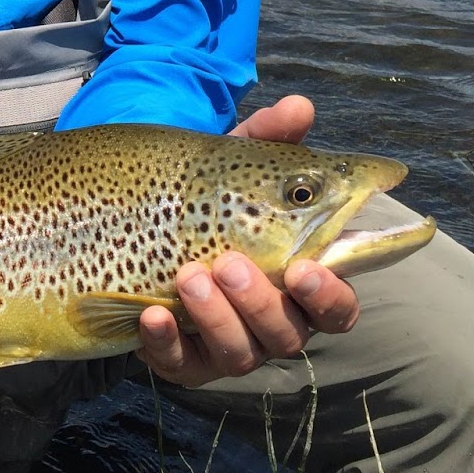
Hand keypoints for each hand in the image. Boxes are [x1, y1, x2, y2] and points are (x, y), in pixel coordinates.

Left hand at [137, 94, 360, 388]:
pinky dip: (166, 342)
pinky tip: (151, 313)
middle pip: (288, 334)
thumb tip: (299, 106)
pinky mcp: (181, 359)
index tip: (304, 267)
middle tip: (230, 262)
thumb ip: (266, 140)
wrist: (136, 230)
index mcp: (298, 281)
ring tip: (189, 276)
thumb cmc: (206, 201)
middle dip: (262, 301)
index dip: (329, 293)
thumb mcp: (230, 167)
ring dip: (216, 317)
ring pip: (239, 353)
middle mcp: (272, 321)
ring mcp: (226, 344)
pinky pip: (180, 366)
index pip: (337, 304)